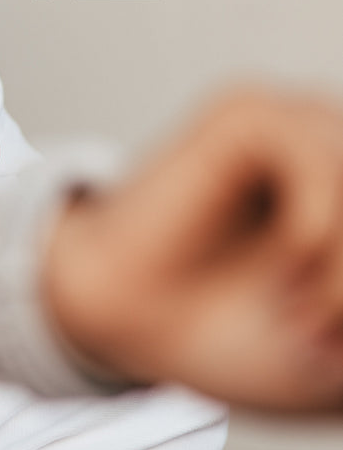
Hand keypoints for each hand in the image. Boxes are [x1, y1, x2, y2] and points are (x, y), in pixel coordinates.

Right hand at [40, 85, 342, 410]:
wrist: (129, 322)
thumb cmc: (230, 329)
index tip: (333, 326)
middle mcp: (339, 147)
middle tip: (325, 335)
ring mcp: (299, 124)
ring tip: (304, 313)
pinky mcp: (248, 114)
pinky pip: (322, 167)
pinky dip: (315, 234)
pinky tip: (283, 266)